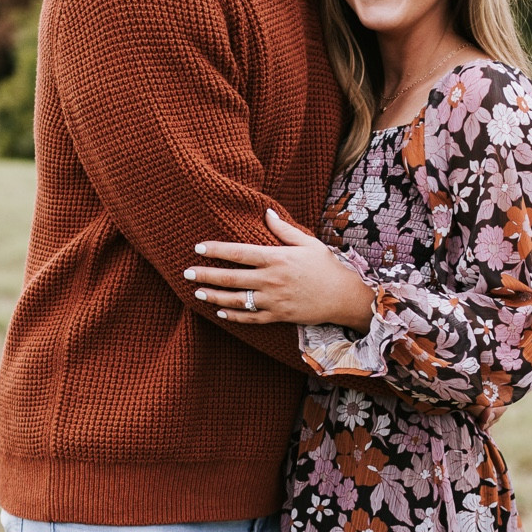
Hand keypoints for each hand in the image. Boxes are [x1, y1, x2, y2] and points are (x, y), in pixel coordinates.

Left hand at [184, 210, 374, 329]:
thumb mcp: (307, 242)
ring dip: (214, 296)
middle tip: (187, 272)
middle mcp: (271, 280)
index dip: (216, 250)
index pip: (239, 253)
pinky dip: (234, 315)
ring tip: (198, 292)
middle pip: (231, 277)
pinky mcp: (278, 316)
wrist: (344, 297)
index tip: (198, 247)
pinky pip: (251, 317)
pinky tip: (221, 312)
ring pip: (236, 299)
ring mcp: (273, 300)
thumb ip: (284, 230)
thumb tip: (267, 213)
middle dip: (206, 274)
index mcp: (277, 258)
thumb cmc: (326, 266)